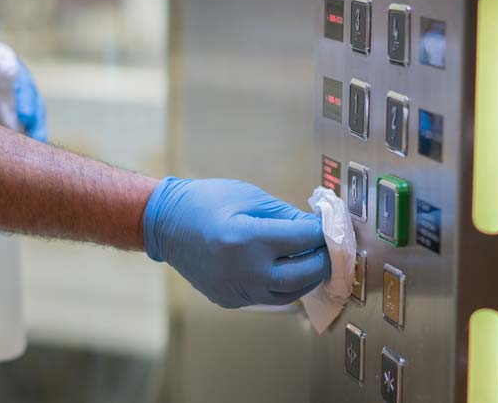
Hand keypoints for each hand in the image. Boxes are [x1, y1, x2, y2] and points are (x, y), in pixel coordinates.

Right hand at [144, 178, 330, 307]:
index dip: (323, 231)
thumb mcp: (248, 196)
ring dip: (308, 276)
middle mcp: (243, 270)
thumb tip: (316, 226)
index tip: (332, 223)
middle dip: (324, 259)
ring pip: (290, 292)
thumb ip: (285, 214)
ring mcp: (236, 289)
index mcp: (246, 238)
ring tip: (314, 257)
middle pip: (304, 274)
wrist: (165, 224)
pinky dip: (285, 284)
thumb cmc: (204, 202)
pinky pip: (269, 297)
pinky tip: (290, 268)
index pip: (303, 240)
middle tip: (332, 245)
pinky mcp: (231, 299)